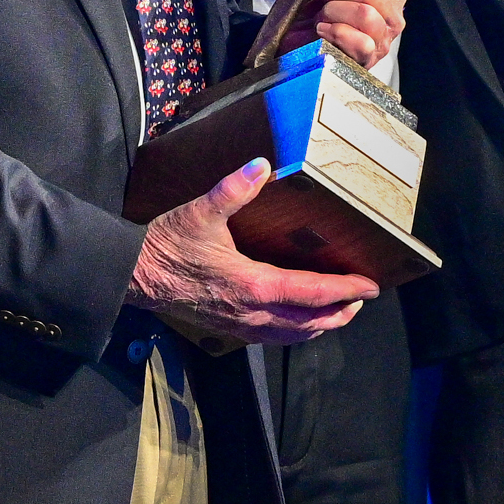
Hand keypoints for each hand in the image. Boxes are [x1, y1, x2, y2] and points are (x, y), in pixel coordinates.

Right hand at [129, 156, 380, 345]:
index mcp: (254, 284)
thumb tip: (261, 165)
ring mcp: (240, 325)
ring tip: (336, 313)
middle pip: (311, 322)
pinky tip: (296, 322)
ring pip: (293, 335)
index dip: (345, 289)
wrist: (133, 275)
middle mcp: (253, 312)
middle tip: (360, 299)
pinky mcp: (228, 328)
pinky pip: (273, 338)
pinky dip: (295, 332)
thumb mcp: (200, 212)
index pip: (313, 292)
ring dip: (320, 326)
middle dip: (340, 312)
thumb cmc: (167, 244)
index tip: (370, 285)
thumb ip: (233, 189)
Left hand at [285, 0, 406, 66]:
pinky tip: (324, 32)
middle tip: (325, 1)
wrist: (294, 42)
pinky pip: (362, 42)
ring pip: (366, 14)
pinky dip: (336, 33)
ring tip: (324, 17)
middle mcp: (392, 10)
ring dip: (333, 13)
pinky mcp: (369, 57)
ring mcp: (384, 37)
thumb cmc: (309, 9)